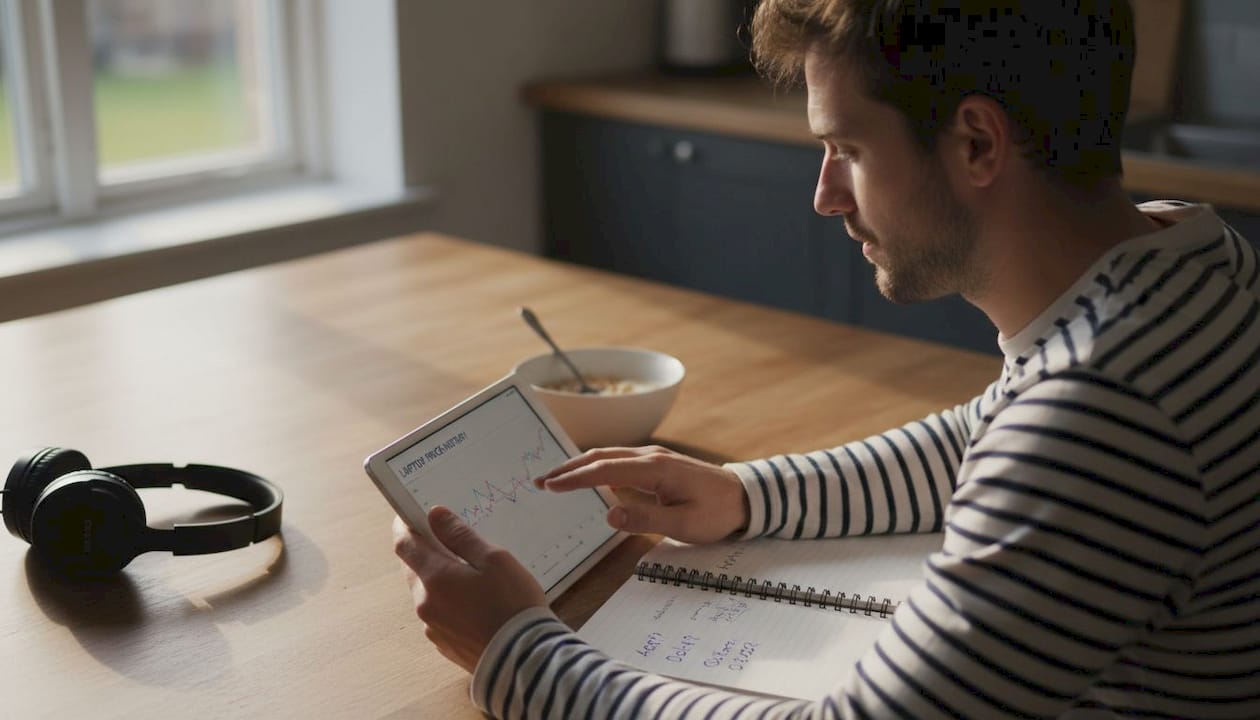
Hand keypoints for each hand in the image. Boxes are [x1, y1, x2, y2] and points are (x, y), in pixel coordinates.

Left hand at [393, 507, 546, 672]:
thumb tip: (434, 515)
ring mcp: (432, 627)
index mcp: (435, 577)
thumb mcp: (494, 559)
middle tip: (446, 542)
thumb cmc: (513, 603)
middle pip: (413, 569)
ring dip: (437, 579)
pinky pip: (437, 615)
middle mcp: (425, 603)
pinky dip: (447, 603)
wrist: (524, 659)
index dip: (404, 526)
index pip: (405, 545)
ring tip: (467, 576)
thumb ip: (460, 535)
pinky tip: (472, 604)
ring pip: (426, 593)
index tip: (409, 515)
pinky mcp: (443, 645)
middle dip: (424, 552)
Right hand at [535, 445, 748, 543]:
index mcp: (655, 469)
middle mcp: (651, 456)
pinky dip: (596, 466)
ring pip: (608, 456)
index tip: (550, 486)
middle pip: (601, 456)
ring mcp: (654, 457)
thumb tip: (608, 514)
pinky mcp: (657, 464)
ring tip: (554, 479)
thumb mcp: (684, 524)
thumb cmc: (717, 513)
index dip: (575, 478)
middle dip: (568, 468)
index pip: (605, 470)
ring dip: (580, 465)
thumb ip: (646, 520)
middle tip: (540, 481)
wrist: (745, 498)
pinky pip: (619, 461)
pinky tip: (586, 476)